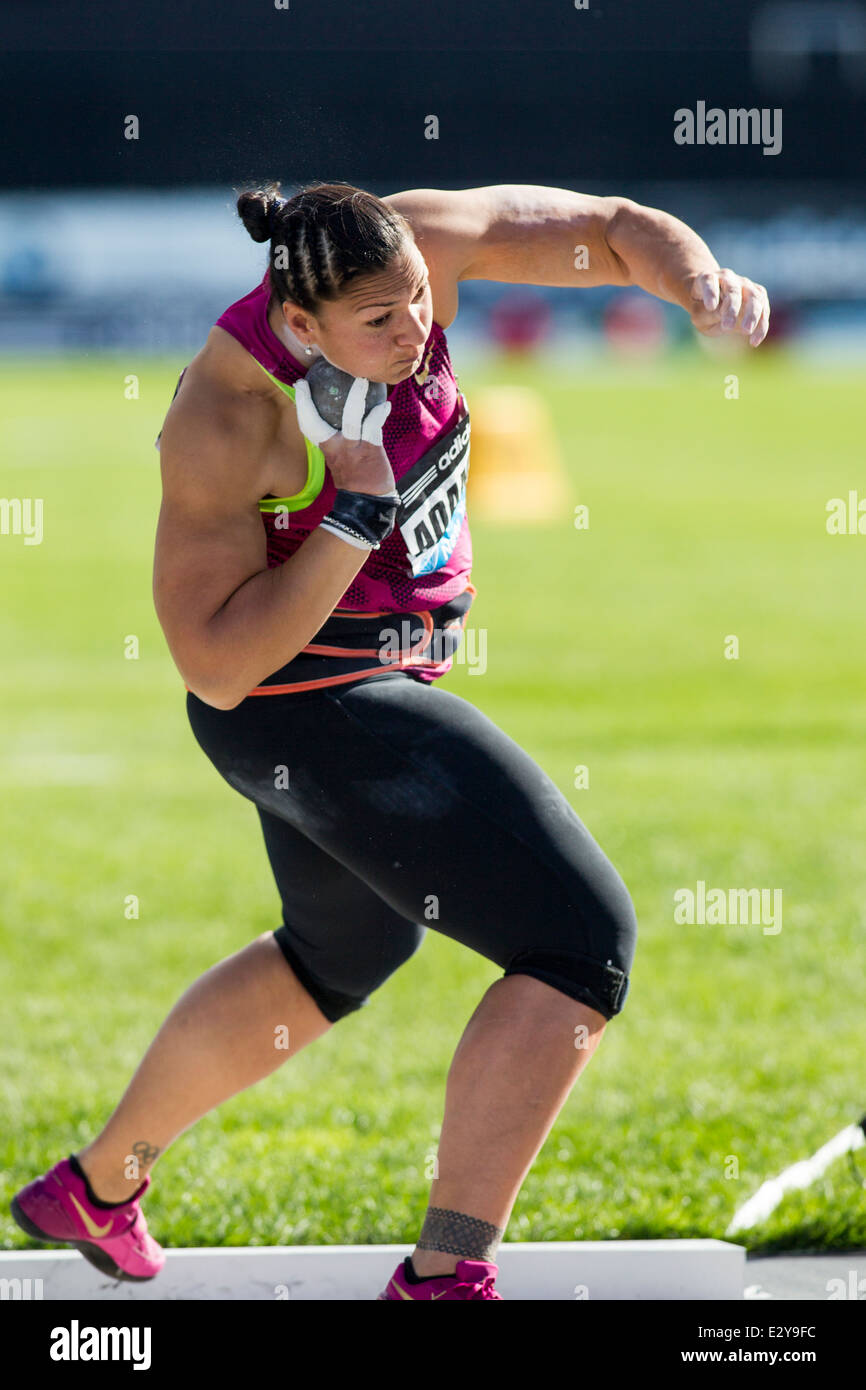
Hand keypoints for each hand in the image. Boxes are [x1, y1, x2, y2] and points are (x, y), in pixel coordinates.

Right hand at [294, 375, 395, 495]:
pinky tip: (384, 405)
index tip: (300, 384)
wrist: (371, 500)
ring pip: (351, 419)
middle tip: (305, 380)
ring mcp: (353, 448)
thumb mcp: (341, 457)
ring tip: (361, 381)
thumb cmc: (356, 475)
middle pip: (316, 424)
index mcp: (327, 448)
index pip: (308, 426)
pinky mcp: (371, 449)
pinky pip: (374, 426)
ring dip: (356, 398)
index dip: (302, 405)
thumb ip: (337, 438)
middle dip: (307, 403)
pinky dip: (379, 414)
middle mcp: (336, 448)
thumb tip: (339, 413)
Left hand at [686, 269, 769, 346]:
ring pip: (754, 297)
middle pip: (733, 291)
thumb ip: (707, 316)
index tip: (710, 307)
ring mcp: (745, 284)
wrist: (712, 302)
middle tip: (727, 327)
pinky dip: (761, 325)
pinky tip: (754, 341)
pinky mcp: (758, 295)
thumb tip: (725, 316)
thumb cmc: (701, 310)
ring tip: (746, 331)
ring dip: (752, 315)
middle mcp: (728, 278)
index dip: (710, 293)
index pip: (709, 281)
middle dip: (732, 309)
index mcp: (707, 279)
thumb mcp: (697, 316)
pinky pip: (763, 309)